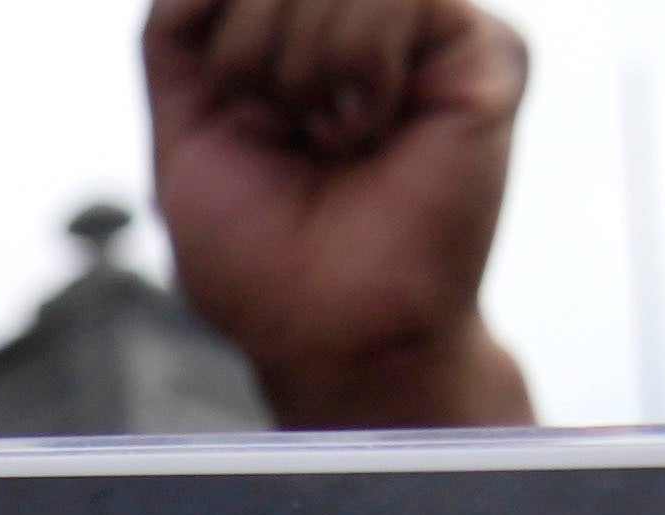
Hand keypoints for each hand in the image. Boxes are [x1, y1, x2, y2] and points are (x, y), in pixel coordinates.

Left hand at [149, 0, 534, 432]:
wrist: (328, 333)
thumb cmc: (261, 253)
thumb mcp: (185, 126)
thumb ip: (181, 27)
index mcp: (308, 30)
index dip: (228, 30)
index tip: (241, 105)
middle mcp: (376, 19)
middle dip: (251, 48)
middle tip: (286, 128)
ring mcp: (434, 26)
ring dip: (302, 67)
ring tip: (332, 138)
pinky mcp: (484, 45)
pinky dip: (357, 64)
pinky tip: (370, 126)